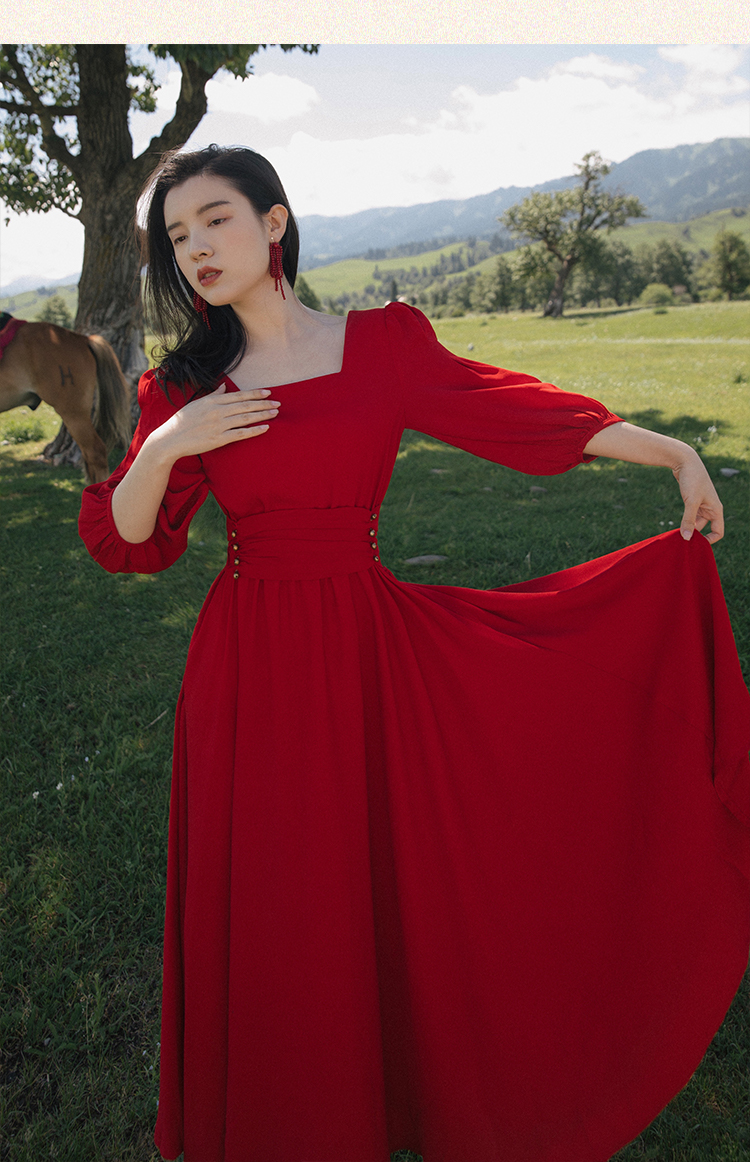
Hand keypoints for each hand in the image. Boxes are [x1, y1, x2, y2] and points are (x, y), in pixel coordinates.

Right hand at [150, 383, 279, 460]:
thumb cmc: (182, 421)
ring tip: (275, 413)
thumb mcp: (197, 403)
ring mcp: (219, 425)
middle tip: (278, 403)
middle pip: (245, 406)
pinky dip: (254, 430)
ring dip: (262, 415)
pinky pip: (240, 434)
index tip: (268, 392)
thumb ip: (213, 395)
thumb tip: (224, 387)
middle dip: (263, 403)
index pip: (238, 396)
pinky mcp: (219, 439)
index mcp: (212, 401)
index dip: (254, 393)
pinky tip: (266, 428)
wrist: (170, 439)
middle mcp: (217, 411)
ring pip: (245, 418)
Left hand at [672, 450, 723, 543]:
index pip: (718, 531)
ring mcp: (701, 504)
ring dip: (688, 528)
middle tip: (681, 541)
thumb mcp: (691, 501)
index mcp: (716, 509)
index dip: (709, 540)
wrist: (685, 461)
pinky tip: (675, 526)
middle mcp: (710, 508)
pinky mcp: (691, 501)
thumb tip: (686, 538)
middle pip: (705, 529)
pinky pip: (690, 516)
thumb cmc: (692, 479)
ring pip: (696, 523)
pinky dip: (684, 521)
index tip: (695, 544)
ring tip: (676, 535)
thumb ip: (688, 520)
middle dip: (695, 535)